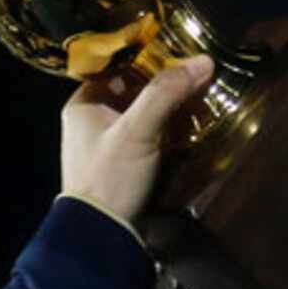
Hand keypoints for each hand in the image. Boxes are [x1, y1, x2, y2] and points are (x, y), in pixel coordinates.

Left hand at [59, 54, 214, 226]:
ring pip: (144, 113)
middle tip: (198, 76)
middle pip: (134, 89)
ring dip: (171, 108)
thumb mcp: (137, 130)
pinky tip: (191, 126)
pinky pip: (149, 136)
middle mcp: (91, 120)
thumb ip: (167, 92)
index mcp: (83, 104)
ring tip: (201, 98)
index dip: (149, 57)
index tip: (181, 51)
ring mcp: (108, 144)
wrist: (102, 237)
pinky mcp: (123, 164)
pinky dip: (168, 130)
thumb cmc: (110, 177)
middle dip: (166, 85)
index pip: (118, 66)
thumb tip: (204, 61)